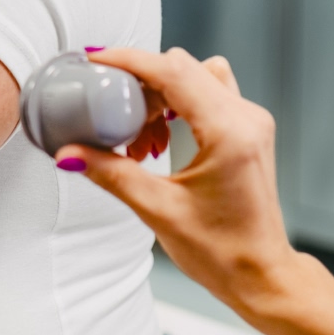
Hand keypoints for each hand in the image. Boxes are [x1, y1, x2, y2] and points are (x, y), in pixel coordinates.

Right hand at [60, 48, 298, 314]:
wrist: (262, 275)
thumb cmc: (223, 253)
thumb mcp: (158, 211)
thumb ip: (112, 174)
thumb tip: (71, 153)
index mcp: (229, 133)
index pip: (173, 71)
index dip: (130, 60)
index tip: (97, 59)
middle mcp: (246, 119)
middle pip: (184, 68)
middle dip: (141, 85)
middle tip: (113, 116)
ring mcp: (252, 122)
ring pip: (197, 76)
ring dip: (161, 95)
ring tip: (140, 138)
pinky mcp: (249, 130)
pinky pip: (209, 94)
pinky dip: (179, 104)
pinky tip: (160, 140)